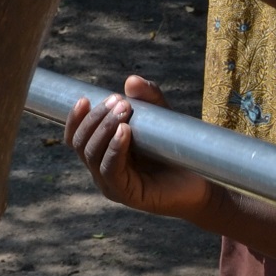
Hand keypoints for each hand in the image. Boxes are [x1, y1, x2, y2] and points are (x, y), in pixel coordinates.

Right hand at [65, 77, 212, 219]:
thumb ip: (148, 98)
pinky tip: (124, 132)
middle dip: (95, 118)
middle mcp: (102, 170)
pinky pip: (111, 170)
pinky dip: (115, 148)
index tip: (84, 99)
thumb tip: (131, 80)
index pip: (76, 138)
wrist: (201, 180)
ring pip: (93, 155)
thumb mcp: (160, 118)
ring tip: (123, 110)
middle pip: (81, 144)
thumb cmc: (175, 150)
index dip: (74, 119)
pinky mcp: (127, 194)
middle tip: (118, 101)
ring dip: (104, 128)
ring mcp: (112, 184)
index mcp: (102, 153)